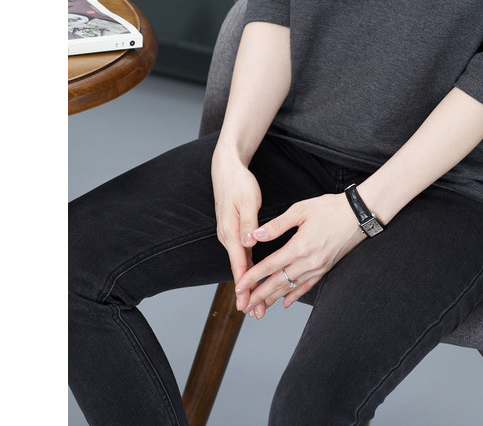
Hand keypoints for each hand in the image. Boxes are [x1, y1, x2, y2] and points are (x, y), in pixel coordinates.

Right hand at [210, 149, 262, 310]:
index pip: (238, 264)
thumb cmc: (239, 183)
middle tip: (255, 313)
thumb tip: (247, 243)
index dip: (244, 286)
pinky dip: (246, 269)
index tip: (247, 304)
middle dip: (246, 292)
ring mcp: (229, 235)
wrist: (226, 170)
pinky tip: (252, 278)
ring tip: (255, 303)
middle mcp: (227, 237)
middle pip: (238, 270)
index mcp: (230, 232)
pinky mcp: (233, 232)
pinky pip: (241, 255)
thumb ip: (249, 223)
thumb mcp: (247, 200)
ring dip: (247, 283)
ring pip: (240, 264)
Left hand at [234, 193, 365, 319]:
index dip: (253, 277)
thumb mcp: (300, 210)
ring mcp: (318, 268)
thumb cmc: (330, 208)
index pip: (270, 266)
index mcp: (300, 247)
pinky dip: (294, 295)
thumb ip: (276, 225)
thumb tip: (255, 235)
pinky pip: (307, 287)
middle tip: (244, 305)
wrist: (358, 215)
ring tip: (258, 308)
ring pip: (290, 288)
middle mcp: (309, 262)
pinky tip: (284, 302)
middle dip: (259, 295)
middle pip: (278, 283)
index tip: (240, 286)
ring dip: (273, 298)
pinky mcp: (325, 269)